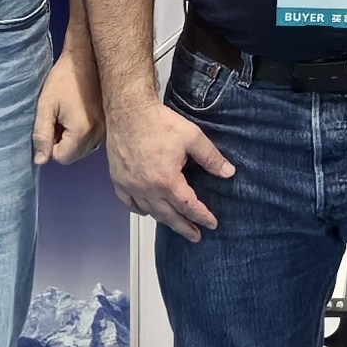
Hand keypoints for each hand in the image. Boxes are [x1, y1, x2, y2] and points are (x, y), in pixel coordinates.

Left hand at [33, 50, 101, 166]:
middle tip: (58, 118)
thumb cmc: (65, 78)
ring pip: (84, 149)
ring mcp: (106, 129)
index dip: (51, 145)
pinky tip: (80, 113)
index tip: (51, 124)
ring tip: (69, 115)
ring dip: (73, 139)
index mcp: (81, 132)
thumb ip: (42, 135)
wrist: (88, 57)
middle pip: (74, 156)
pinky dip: (83, 133)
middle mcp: (98, 134)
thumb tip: (41, 161)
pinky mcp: (110, 122)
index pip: (62, 158)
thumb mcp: (46, 106)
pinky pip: (93, 139)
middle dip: (63, 143)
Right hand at [107, 89, 234, 237]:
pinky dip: (140, 209)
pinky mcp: (118, 180)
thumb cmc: (158, 122)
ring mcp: (130, 186)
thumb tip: (228, 173)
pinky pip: (129, 203)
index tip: (211, 223)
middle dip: (184, 227)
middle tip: (196, 236)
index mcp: (166, 181)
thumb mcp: (192, 137)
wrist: (128, 110)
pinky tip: (147, 211)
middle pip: (168, 216)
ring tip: (175, 225)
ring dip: (164, 220)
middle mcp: (146, 188)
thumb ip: (211, 158)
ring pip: (149, 211)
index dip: (202, 216)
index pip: (188, 206)